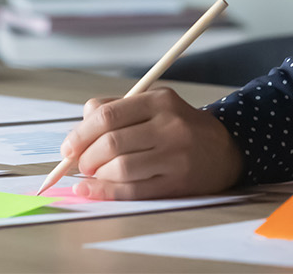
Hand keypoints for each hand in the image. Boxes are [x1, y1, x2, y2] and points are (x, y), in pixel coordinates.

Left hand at [60, 87, 244, 199]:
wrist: (225, 150)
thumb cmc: (178, 127)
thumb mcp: (154, 106)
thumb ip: (115, 109)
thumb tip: (77, 129)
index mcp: (159, 101)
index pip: (108, 115)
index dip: (80, 134)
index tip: (68, 147)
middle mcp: (169, 126)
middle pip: (111, 143)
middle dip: (87, 157)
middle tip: (81, 164)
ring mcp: (175, 156)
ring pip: (121, 168)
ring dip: (97, 175)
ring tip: (93, 175)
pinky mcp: (177, 182)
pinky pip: (133, 190)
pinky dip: (106, 192)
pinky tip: (92, 190)